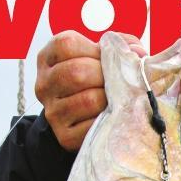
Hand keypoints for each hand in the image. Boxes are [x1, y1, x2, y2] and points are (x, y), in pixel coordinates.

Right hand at [35, 30, 145, 150]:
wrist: (84, 117)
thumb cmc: (98, 79)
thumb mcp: (103, 55)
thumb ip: (120, 46)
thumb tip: (137, 54)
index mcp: (48, 58)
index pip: (67, 45)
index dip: (95, 50)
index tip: (108, 59)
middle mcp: (44, 84)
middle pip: (76, 72)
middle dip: (106, 75)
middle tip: (117, 81)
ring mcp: (52, 112)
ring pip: (88, 99)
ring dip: (111, 98)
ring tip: (117, 97)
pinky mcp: (65, 136)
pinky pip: (94, 125)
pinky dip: (110, 118)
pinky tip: (113, 114)